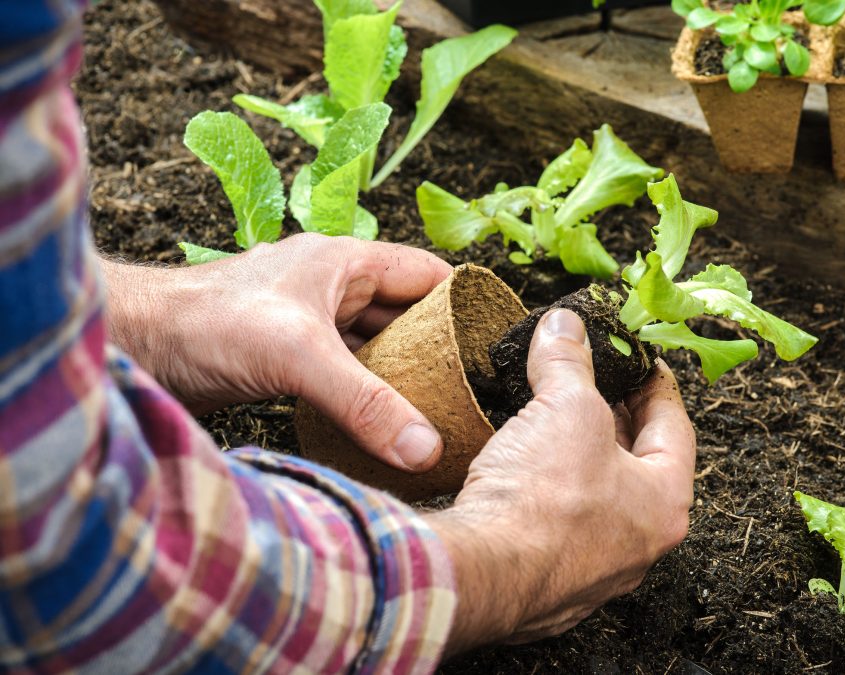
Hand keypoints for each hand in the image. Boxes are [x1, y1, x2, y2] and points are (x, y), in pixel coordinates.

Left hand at [101, 233, 451, 471]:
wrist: (135, 345)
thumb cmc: (206, 323)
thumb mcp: (300, 357)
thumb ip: (367, 403)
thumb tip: (427, 447)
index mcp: (345, 263)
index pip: (427, 275)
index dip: (465, 302)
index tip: (495, 343)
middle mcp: (331, 288)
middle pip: (405, 315)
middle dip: (437, 349)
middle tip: (471, 391)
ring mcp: (308, 323)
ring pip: (374, 347)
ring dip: (400, 376)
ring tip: (437, 413)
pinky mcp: (286, 358)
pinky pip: (344, 374)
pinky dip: (365, 396)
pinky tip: (382, 425)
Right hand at [426, 309, 695, 652]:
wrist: (482, 574)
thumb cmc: (544, 498)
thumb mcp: (565, 406)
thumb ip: (569, 361)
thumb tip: (565, 325)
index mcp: (665, 503)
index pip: (674, 429)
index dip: (655, 386)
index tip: (641, 363)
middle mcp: (638, 546)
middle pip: (636, 467)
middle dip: (613, 421)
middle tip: (595, 385)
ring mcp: (593, 573)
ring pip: (595, 501)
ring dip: (577, 459)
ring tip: (552, 420)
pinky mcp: (547, 586)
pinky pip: (556, 529)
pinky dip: (545, 496)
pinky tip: (520, 472)